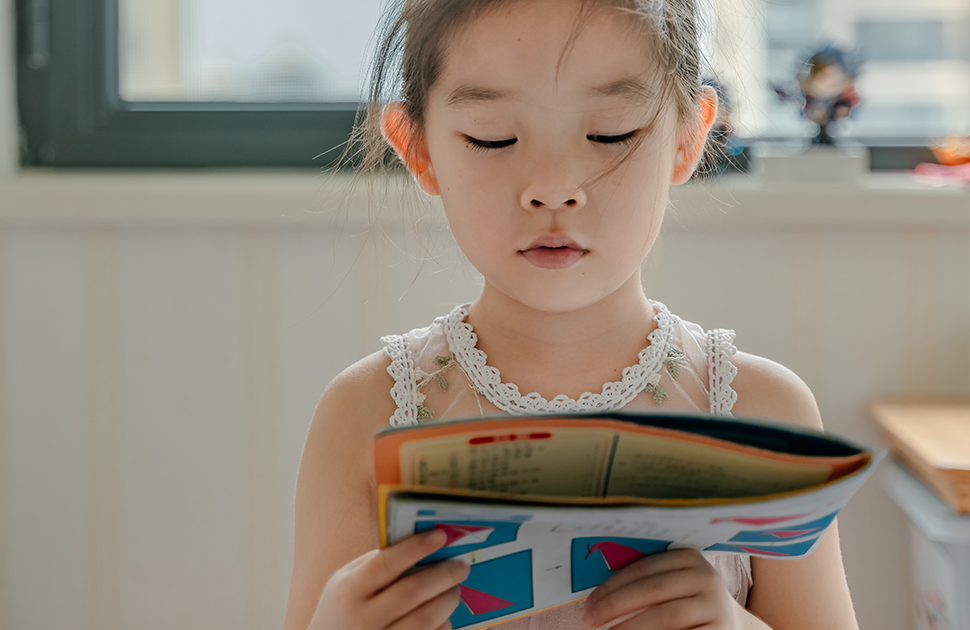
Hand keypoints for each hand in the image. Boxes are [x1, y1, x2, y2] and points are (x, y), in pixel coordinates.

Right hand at [309, 528, 469, 629]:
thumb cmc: (345, 608)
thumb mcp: (347, 581)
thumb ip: (377, 562)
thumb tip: (423, 543)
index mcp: (348, 592)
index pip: (386, 564)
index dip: (416, 547)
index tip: (440, 535)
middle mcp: (361, 620)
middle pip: (413, 591)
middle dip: (444, 575)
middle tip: (461, 566)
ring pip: (426, 619)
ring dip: (448, 600)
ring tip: (453, 590)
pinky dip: (444, 624)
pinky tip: (443, 615)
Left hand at [582, 548, 740, 629]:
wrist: (732, 626)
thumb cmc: (689, 604)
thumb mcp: (671, 586)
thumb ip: (644, 583)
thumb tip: (597, 598)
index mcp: (687, 557)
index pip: (641, 569)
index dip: (611, 587)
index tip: (588, 605)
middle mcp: (705, 576)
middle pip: (650, 590)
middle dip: (615, 606)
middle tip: (589, 620)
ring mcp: (715, 603)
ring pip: (664, 615)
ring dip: (631, 628)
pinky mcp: (721, 629)